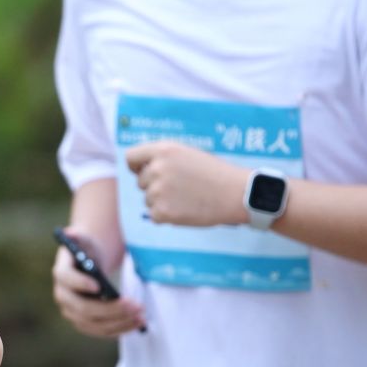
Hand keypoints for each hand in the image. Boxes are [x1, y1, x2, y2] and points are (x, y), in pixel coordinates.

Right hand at [51, 228, 141, 337]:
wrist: (89, 265)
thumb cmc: (88, 250)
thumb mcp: (84, 239)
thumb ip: (78, 235)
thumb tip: (70, 233)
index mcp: (61, 273)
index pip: (66, 279)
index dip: (80, 283)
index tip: (98, 286)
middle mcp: (63, 296)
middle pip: (83, 308)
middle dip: (110, 309)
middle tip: (134, 305)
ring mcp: (72, 312)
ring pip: (93, 324)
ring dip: (118, 322)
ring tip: (140, 316)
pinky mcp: (85, 323)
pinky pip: (101, 331)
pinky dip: (120, 329)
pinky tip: (137, 323)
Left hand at [124, 140, 245, 227]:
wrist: (236, 194)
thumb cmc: (215, 174)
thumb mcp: (188, 154)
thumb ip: (163, 159)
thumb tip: (139, 170)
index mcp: (163, 150)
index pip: (131, 157)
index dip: (135, 167)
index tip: (140, 172)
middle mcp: (156, 168)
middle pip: (140, 182)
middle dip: (155, 186)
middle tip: (181, 188)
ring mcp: (157, 191)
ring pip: (148, 200)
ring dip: (162, 201)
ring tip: (187, 198)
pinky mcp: (161, 212)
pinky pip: (154, 216)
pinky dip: (167, 216)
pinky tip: (186, 210)